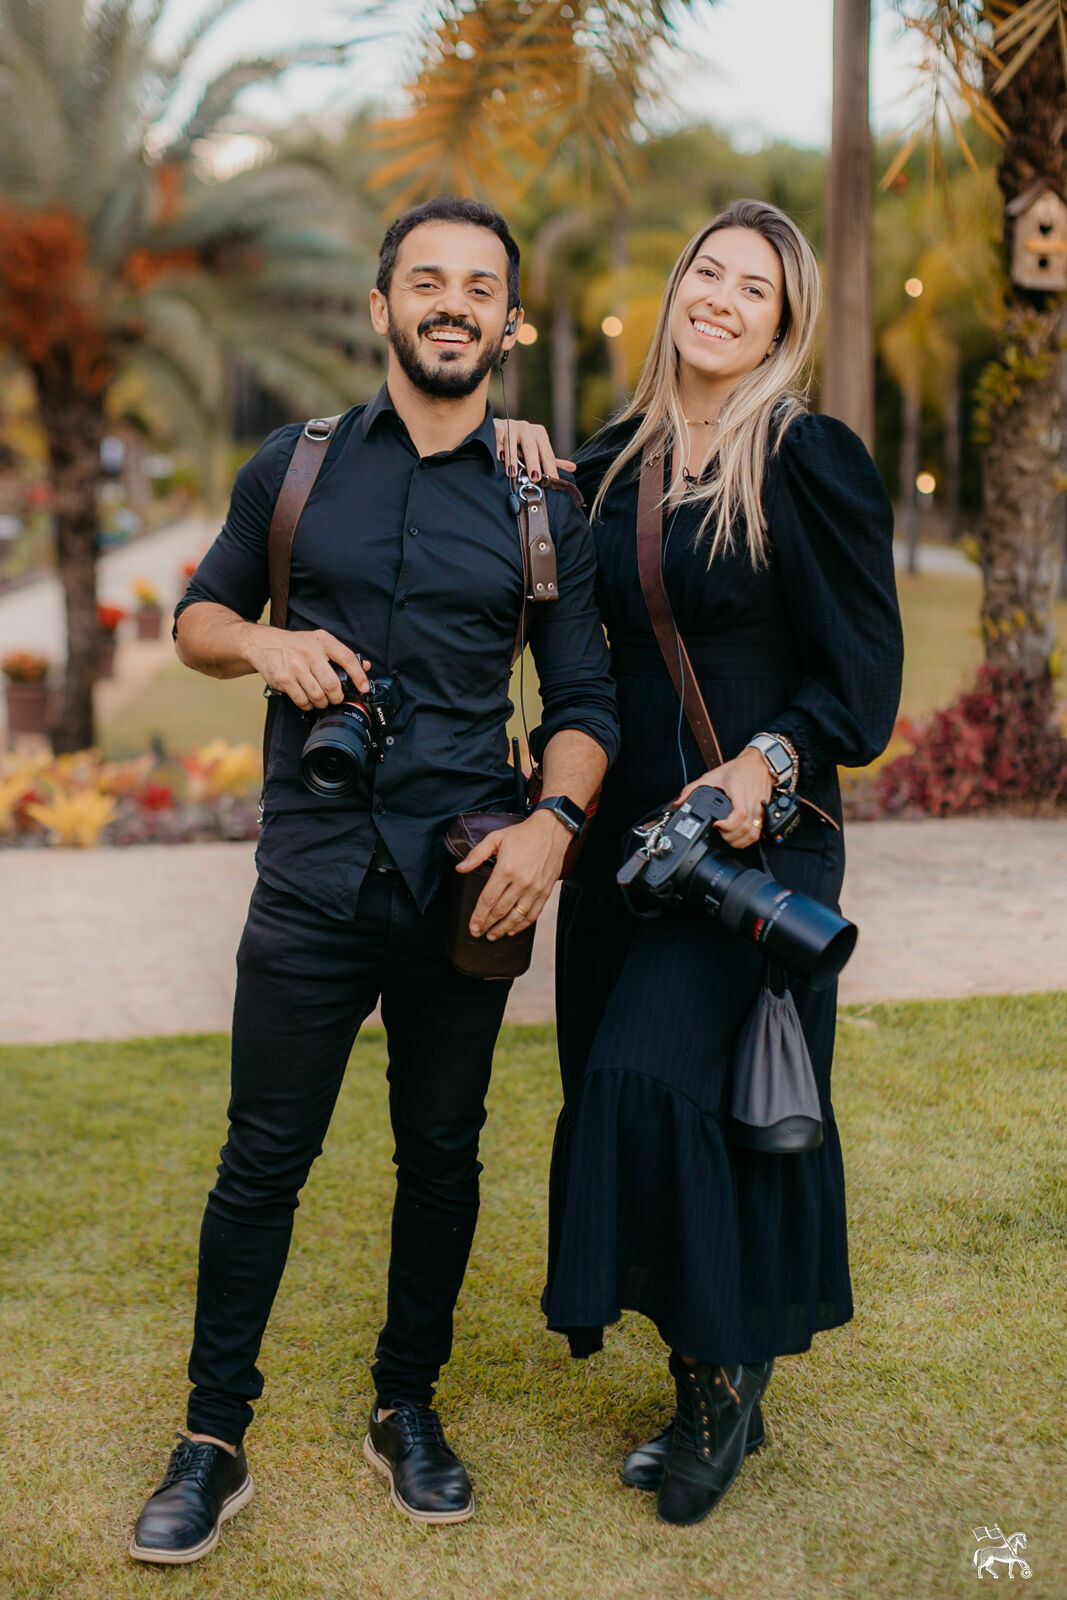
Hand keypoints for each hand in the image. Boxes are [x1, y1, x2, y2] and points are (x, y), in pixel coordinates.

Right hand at [243, 626, 370, 709]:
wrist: (263, 643)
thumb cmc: (295, 645)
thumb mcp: (319, 642)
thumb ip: (341, 654)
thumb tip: (365, 666)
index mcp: (323, 641)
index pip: (347, 659)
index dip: (359, 676)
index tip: (363, 688)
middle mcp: (310, 652)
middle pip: (332, 684)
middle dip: (336, 697)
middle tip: (335, 698)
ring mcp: (296, 666)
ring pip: (318, 695)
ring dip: (322, 703)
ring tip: (321, 700)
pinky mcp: (284, 678)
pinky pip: (302, 700)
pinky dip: (308, 704)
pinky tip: (307, 700)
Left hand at [458, 810, 568, 939]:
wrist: (552, 830)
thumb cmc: (522, 834)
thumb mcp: (495, 838)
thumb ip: (476, 854)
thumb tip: (460, 869)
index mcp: (506, 869)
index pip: (489, 899)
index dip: (479, 915)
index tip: (472, 926)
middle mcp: (522, 882)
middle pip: (501, 910)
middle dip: (487, 924)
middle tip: (478, 933)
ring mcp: (535, 888)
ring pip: (517, 916)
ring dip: (503, 929)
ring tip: (493, 936)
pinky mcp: (546, 891)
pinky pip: (533, 914)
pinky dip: (522, 925)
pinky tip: (512, 930)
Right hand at [493, 418, 575, 481]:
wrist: (498, 428)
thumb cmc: (519, 443)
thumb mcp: (536, 451)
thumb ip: (551, 461)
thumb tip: (573, 468)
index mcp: (539, 434)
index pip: (546, 453)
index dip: (550, 467)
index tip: (552, 481)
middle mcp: (526, 428)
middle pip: (531, 447)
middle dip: (533, 463)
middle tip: (535, 477)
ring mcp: (511, 426)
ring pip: (512, 443)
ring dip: (512, 459)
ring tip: (512, 473)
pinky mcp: (496, 428)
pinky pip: (497, 440)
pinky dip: (497, 449)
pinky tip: (498, 458)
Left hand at [676, 747, 772, 850]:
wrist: (758, 764)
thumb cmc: (738, 769)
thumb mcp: (712, 775)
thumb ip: (693, 788)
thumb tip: (679, 802)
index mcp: (738, 789)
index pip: (740, 813)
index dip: (728, 825)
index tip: (717, 825)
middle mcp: (751, 800)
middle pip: (746, 828)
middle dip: (730, 836)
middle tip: (719, 833)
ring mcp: (760, 808)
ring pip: (753, 833)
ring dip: (739, 840)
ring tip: (727, 837)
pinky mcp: (763, 813)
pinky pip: (758, 832)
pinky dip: (748, 839)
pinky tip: (738, 837)